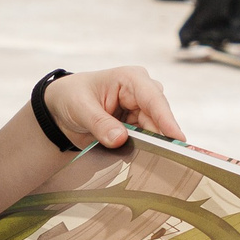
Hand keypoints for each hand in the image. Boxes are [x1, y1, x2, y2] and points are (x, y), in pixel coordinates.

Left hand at [45, 65, 183, 149]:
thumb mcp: (80, 108)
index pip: (153, 98)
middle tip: (163, 159)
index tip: (177, 138)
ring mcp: (141, 110)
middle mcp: (141, 92)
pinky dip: (144, 149)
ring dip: (151, 146)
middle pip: (159, 118)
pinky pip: (147, 140)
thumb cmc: (72, 96)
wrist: (62, 107)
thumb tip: (120, 138)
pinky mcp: (138, 125)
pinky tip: (140, 159)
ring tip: (146, 161)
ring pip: (156, 131)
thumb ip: (100, 124)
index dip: (166, 119)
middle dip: (160, 138)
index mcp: (130, 78)